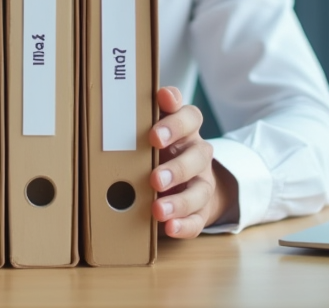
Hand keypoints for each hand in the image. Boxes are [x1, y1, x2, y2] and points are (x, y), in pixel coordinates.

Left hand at [149, 86, 237, 237]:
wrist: (186, 182)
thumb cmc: (160, 150)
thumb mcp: (153, 129)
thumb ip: (144, 115)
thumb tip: (126, 101)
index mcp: (186, 129)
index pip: (190, 117)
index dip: (175, 123)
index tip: (155, 134)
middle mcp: (197, 153)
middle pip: (198, 155)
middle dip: (176, 168)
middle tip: (154, 178)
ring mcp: (202, 182)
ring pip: (199, 190)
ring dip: (179, 201)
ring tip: (158, 209)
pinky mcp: (201, 209)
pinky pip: (198, 218)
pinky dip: (185, 224)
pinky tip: (170, 227)